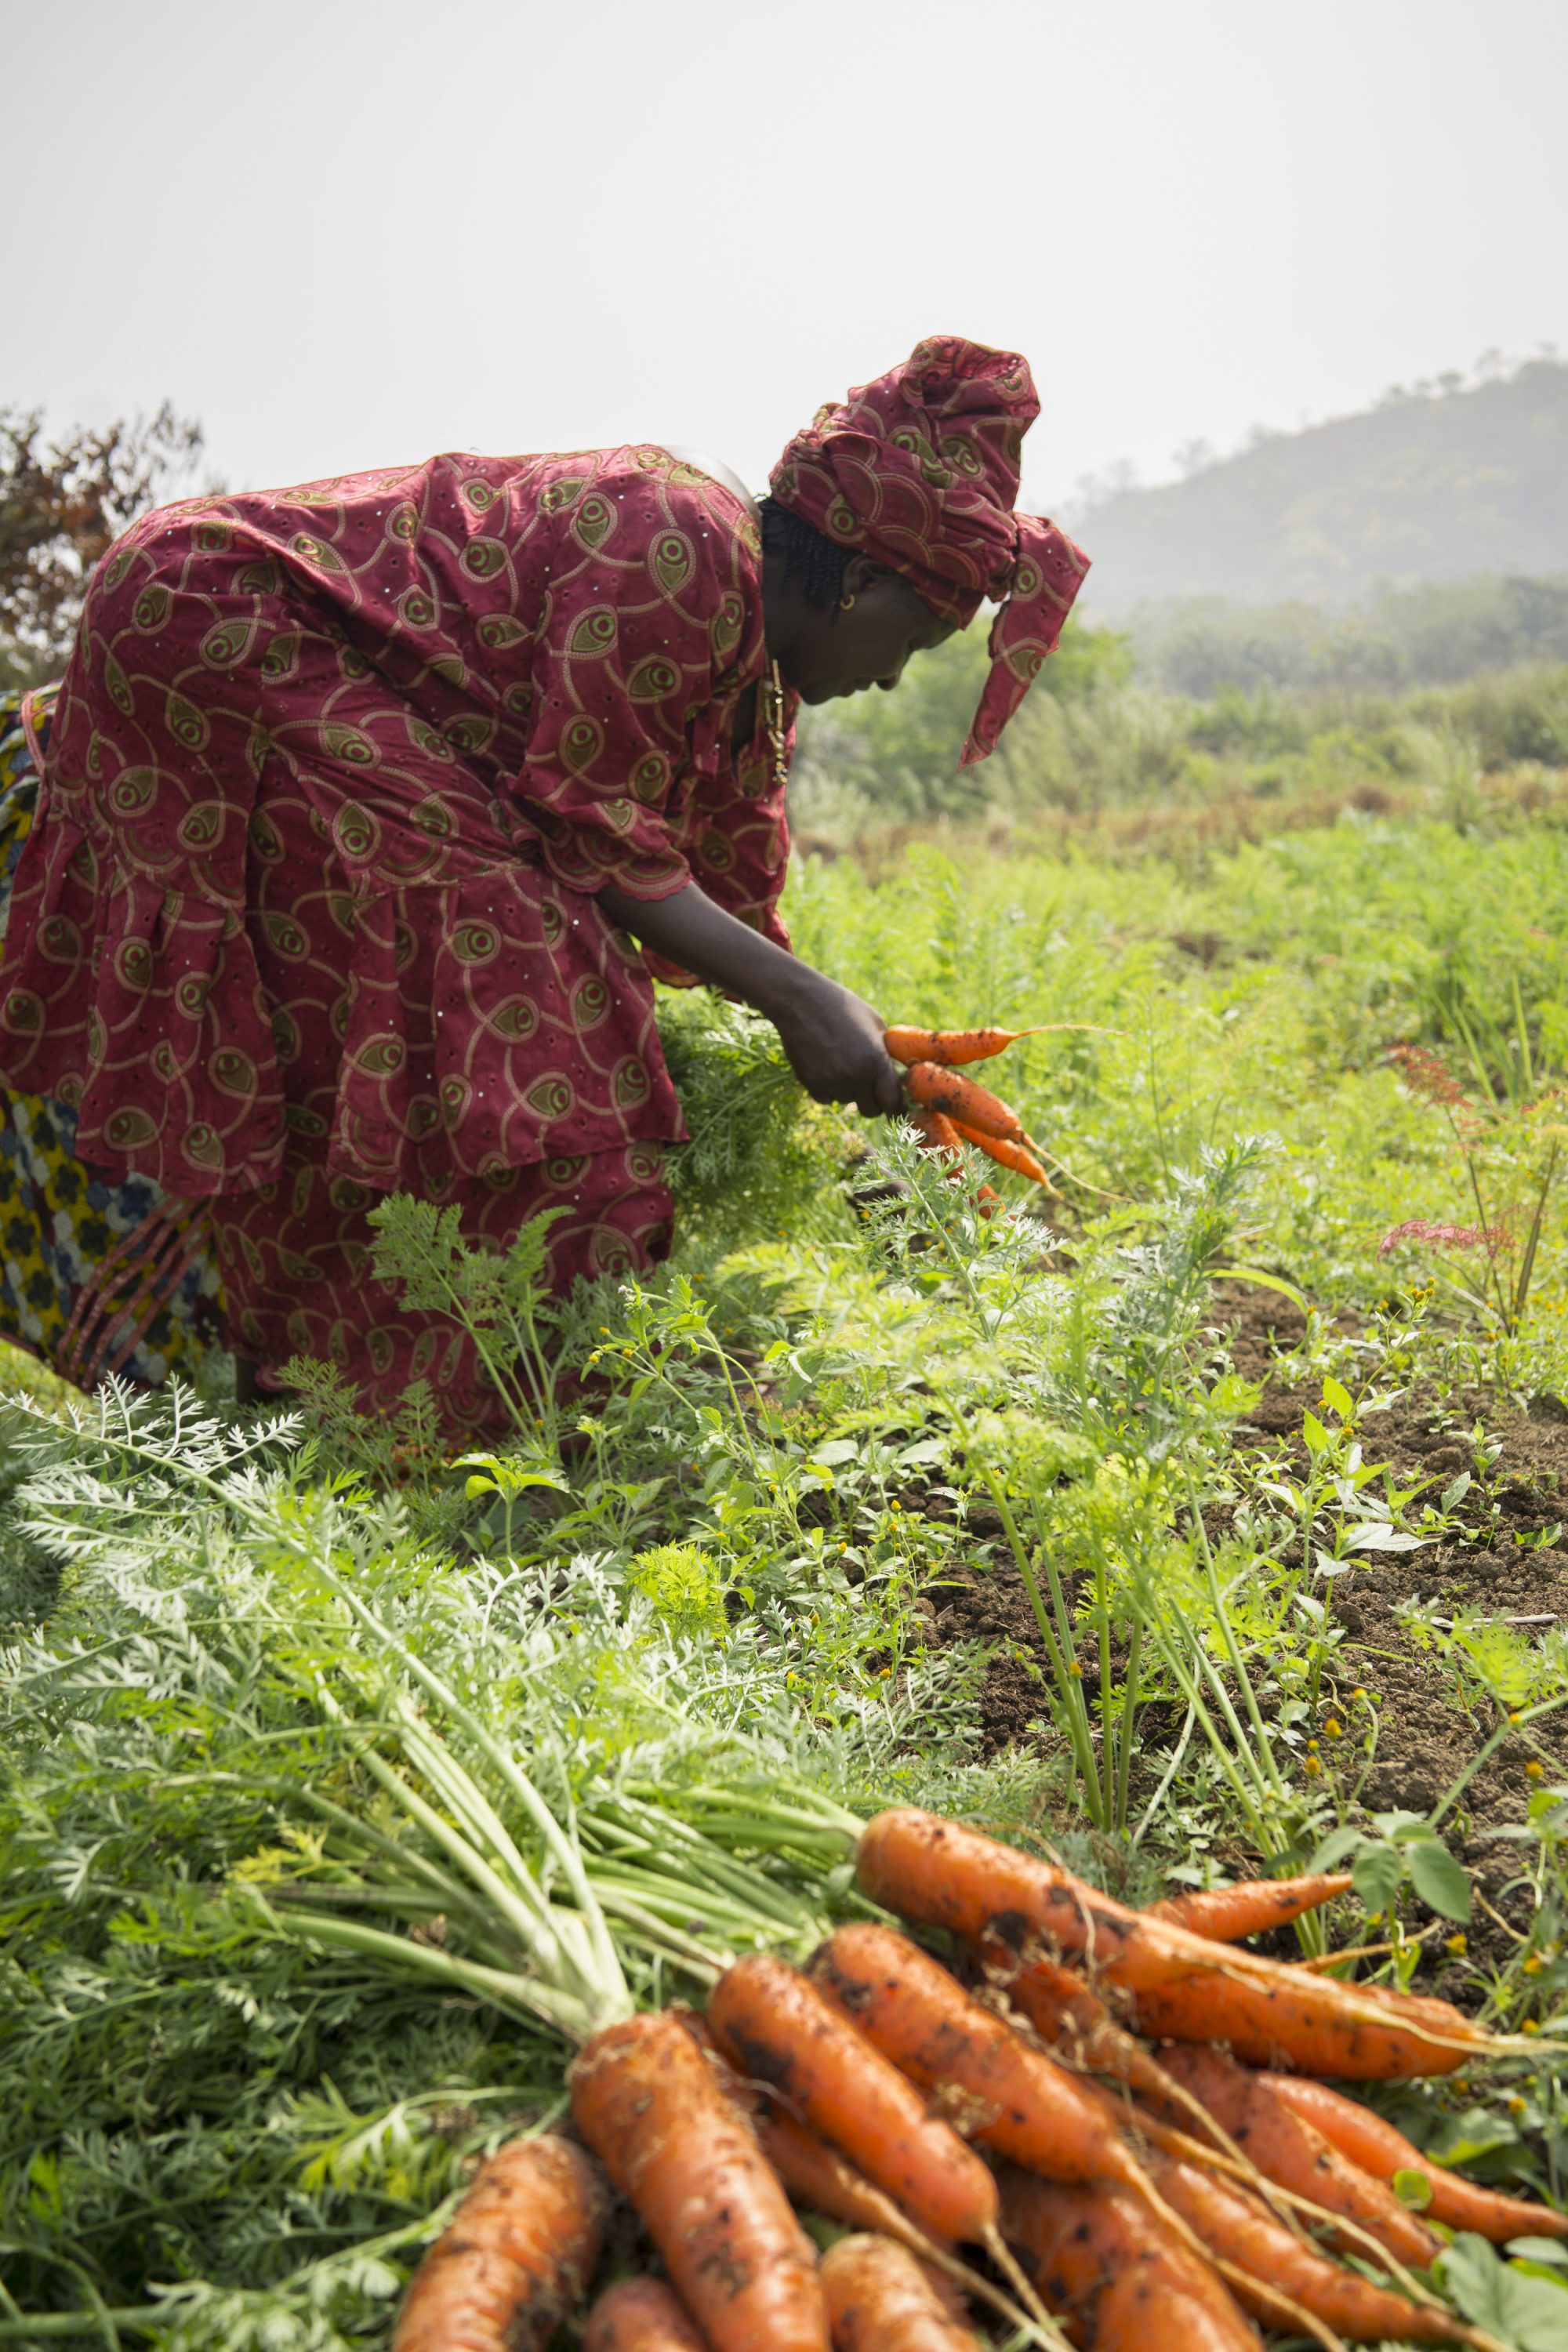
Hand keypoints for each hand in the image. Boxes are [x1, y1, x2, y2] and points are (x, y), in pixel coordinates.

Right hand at [770, 969, 905, 1119]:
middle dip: (871, 1102)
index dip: (895, 1107)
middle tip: (867, 1088)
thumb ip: (887, 1053)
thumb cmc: (842, 1007)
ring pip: (846, 1101)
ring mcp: (831, 1081)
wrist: (801, 1000)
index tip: (893, 1106)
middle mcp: (855, 1075)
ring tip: (839, 1060)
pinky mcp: (810, 1082)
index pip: (892, 1102)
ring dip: (846, 1090)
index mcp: (876, 1060)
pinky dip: (826, 1088)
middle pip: (870, 1111)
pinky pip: (825, 1098)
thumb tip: (897, 1076)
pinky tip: (823, 1063)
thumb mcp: (875, 1023)